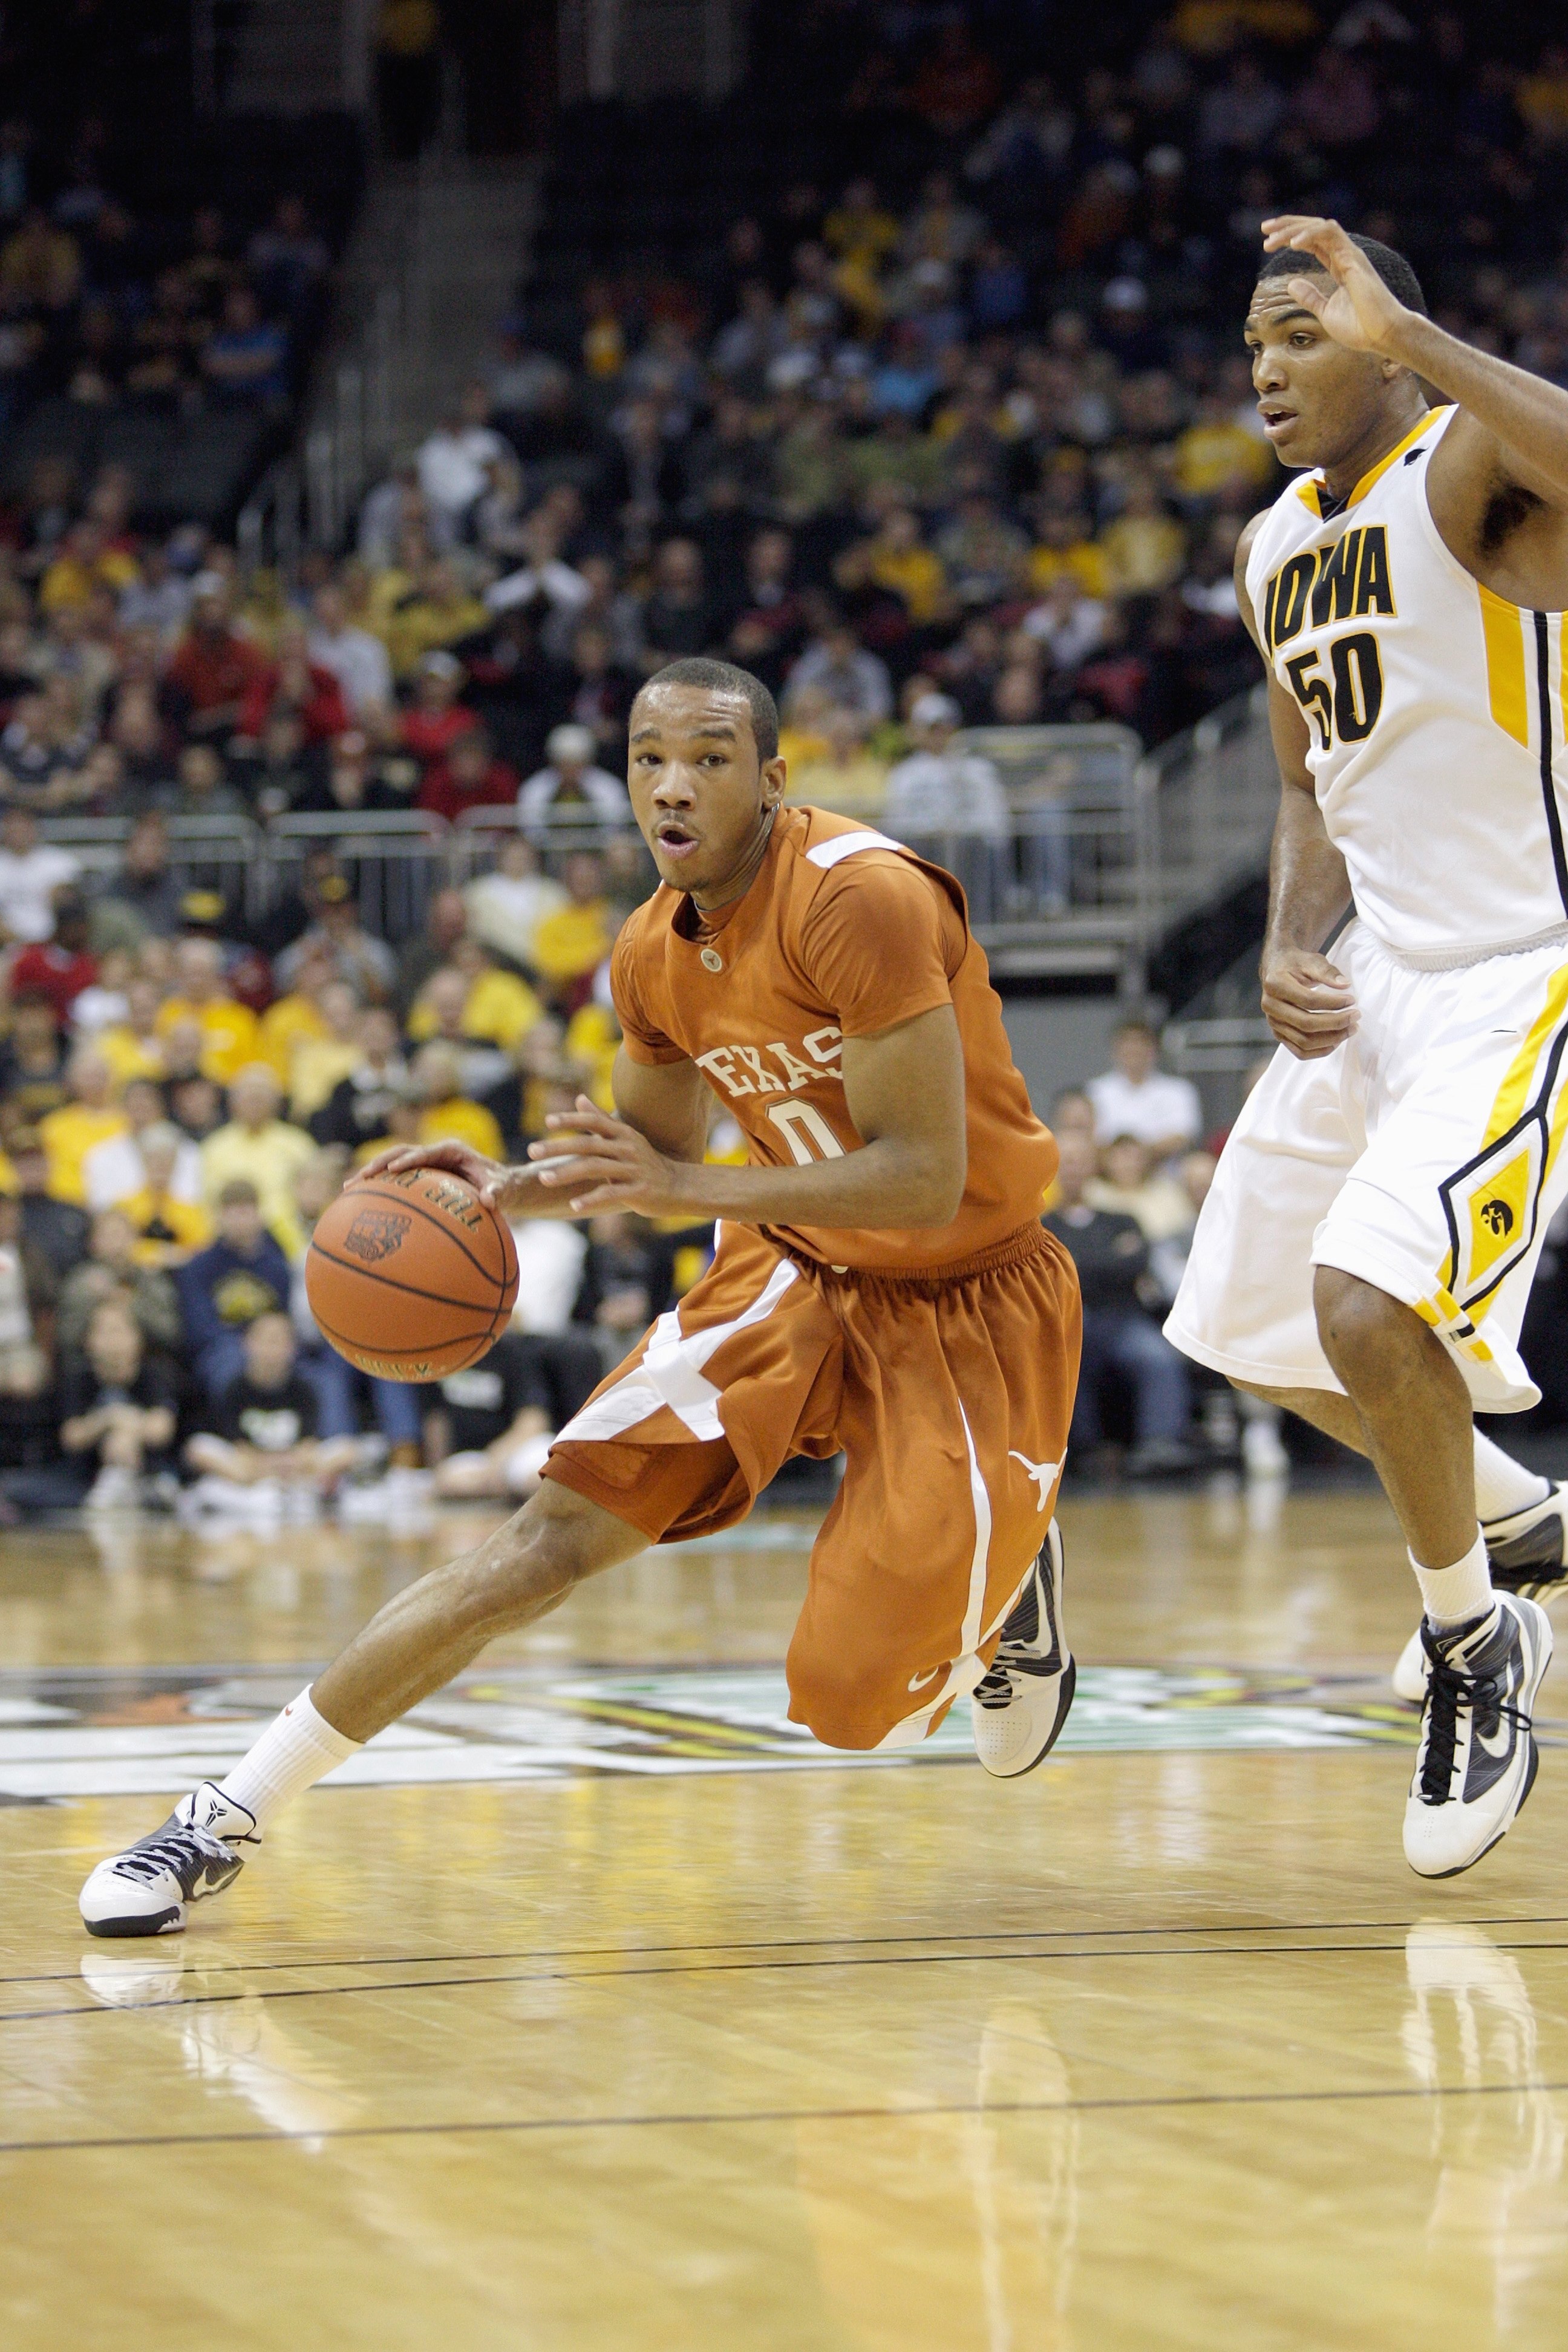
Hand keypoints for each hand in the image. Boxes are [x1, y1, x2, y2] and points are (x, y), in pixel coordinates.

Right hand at [352, 1138, 536, 1212]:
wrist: (501, 1185)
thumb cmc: (502, 1186)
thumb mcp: (503, 1189)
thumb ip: (497, 1192)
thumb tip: (489, 1201)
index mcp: (453, 1150)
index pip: (426, 1152)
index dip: (409, 1159)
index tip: (394, 1169)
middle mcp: (435, 1153)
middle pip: (401, 1153)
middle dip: (380, 1163)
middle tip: (360, 1177)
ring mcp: (426, 1163)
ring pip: (393, 1163)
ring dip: (372, 1173)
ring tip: (348, 1188)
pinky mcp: (421, 1175)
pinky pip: (397, 1180)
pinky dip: (380, 1188)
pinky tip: (360, 1203)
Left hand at [527, 1095, 692, 1216]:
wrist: (679, 1187)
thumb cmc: (646, 1161)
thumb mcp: (626, 1137)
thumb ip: (601, 1119)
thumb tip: (579, 1098)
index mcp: (623, 1133)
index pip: (594, 1121)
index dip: (572, 1119)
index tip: (547, 1122)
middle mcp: (628, 1148)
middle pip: (589, 1144)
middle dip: (558, 1147)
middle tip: (531, 1151)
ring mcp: (634, 1170)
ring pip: (595, 1168)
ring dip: (566, 1173)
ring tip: (543, 1179)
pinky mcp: (638, 1191)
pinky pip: (611, 1194)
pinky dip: (590, 1200)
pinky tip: (572, 1206)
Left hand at [1260, 216, 1410, 356]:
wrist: (1382, 335)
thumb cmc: (1360, 327)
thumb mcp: (1326, 312)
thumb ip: (1310, 297)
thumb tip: (1291, 284)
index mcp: (1338, 265)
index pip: (1312, 241)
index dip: (1291, 236)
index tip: (1268, 241)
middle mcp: (1344, 254)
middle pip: (1314, 228)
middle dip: (1288, 225)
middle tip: (1264, 229)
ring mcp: (1350, 254)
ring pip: (1321, 226)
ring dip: (1294, 228)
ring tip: (1271, 239)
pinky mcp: (1353, 258)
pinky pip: (1331, 234)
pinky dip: (1310, 235)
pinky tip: (1293, 244)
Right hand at [1260, 947, 1357, 1059]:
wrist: (1276, 969)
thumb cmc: (1295, 964)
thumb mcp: (1311, 960)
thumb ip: (1327, 972)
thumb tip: (1345, 984)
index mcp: (1275, 984)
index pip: (1308, 1000)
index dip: (1333, 1003)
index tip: (1352, 1000)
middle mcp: (1270, 1006)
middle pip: (1306, 1024)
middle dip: (1336, 1023)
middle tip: (1356, 1017)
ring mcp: (1273, 1023)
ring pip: (1304, 1042)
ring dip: (1331, 1039)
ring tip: (1350, 1029)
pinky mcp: (1278, 1034)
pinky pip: (1300, 1052)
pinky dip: (1320, 1051)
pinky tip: (1337, 1041)